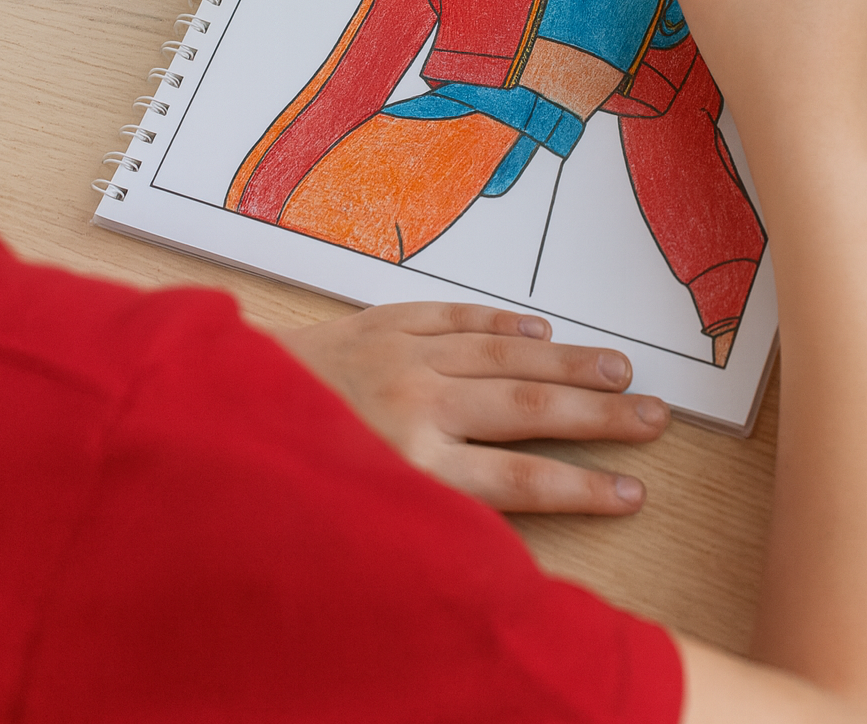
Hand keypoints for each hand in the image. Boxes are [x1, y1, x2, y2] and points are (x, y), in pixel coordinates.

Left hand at [274, 301, 668, 513]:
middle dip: (600, 416)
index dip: (585, 487)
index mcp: (412, 464)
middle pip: (530, 411)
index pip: (521, 479)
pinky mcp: (381, 323)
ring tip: (619, 369)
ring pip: (506, 356)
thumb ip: (430, 518)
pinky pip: (456, 317)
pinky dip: (501, 323)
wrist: (212, 408)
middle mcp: (417, 405)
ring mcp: (401, 355)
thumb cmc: (285, 476)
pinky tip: (540, 331)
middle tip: (654, 416)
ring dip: (567, 364)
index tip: (636, 491)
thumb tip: (499, 548)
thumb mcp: (358, 519)